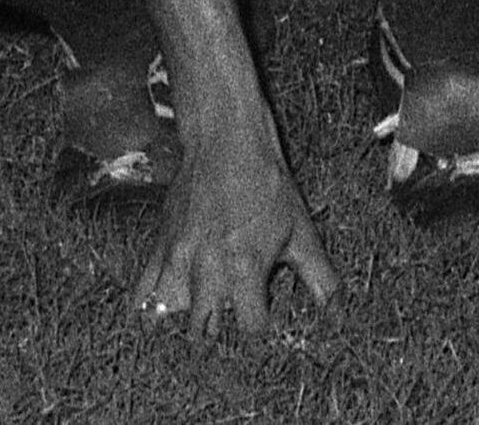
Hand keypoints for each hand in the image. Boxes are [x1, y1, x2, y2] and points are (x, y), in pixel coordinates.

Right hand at [137, 138, 342, 331]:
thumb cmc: (266, 186)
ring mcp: (176, 257)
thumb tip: (338, 309)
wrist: (225, 143)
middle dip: (216, 335)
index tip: (263, 324)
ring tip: (198, 318)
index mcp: (244, 266)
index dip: (259, 331)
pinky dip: (149, 306)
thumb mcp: (300, 230)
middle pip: (202, 331)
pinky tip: (164, 309)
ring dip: (182, 321)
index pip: (249, 328)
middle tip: (228, 325)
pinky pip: (141, 291)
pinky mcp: (157, 246)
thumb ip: (319, 276)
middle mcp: (206, 267)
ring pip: (165, 315)